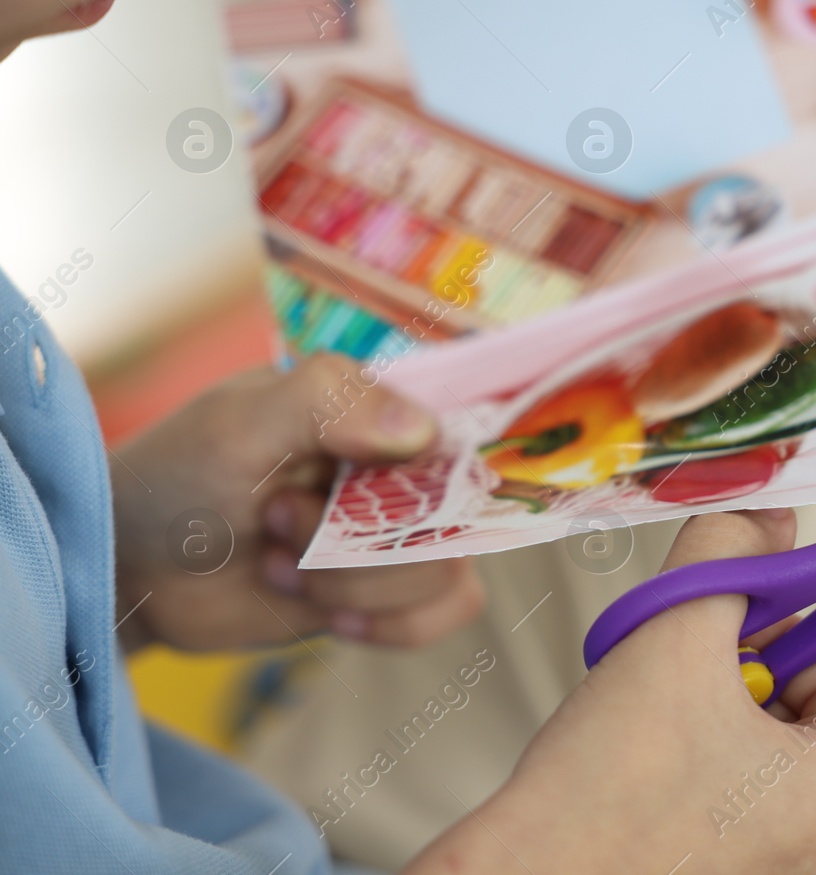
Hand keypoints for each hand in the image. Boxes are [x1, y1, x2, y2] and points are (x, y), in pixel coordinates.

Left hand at [111, 353, 485, 652]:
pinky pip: (442, 614)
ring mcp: (400, 531)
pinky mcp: (387, 592)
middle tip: (277, 518)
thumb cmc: (180, 474)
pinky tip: (330, 615)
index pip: (468, 424)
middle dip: (362, 537)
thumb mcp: (239, 423)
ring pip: (445, 570)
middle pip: (457, 512)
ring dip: (354, 582)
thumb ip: (328, 401)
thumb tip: (425, 431)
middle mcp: (406, 466)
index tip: (371, 484)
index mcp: (382, 404)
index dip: (444, 464)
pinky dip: (391, 625)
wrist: (134, 569)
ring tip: (279, 561)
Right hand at [408, 510, 815, 874]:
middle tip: (686, 670)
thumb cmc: (601, 799)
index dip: (797, 633)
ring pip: (766, 760)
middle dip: (749, 677)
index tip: (746, 618)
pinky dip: (697, 775)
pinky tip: (645, 770)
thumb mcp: (674, 637)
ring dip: (716, 722)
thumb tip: (761, 516)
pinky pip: (733, 807)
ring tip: (655, 725)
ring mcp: (783, 874)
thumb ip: (730, 558)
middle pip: (811, 716)